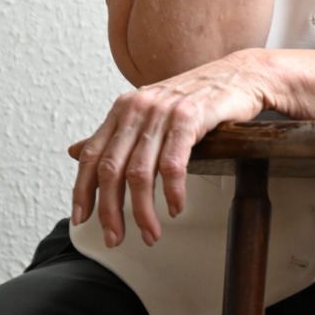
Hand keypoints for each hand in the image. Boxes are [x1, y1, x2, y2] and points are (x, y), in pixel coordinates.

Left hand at [68, 49, 273, 247]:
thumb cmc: (195, 98)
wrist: (240, 76)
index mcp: (123, 108)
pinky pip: (172, 164)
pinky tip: (174, 207)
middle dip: (111, 211)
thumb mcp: (149, 112)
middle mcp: (138, 108)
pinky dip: (171, 192)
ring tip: (151, 233)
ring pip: (140, 172)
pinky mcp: (191, 116)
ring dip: (143, 211)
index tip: (82, 219)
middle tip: (115, 238)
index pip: (92, 155)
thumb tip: (75, 153)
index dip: (82, 190)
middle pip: (111, 169)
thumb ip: (114, 135)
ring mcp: (163, 111)